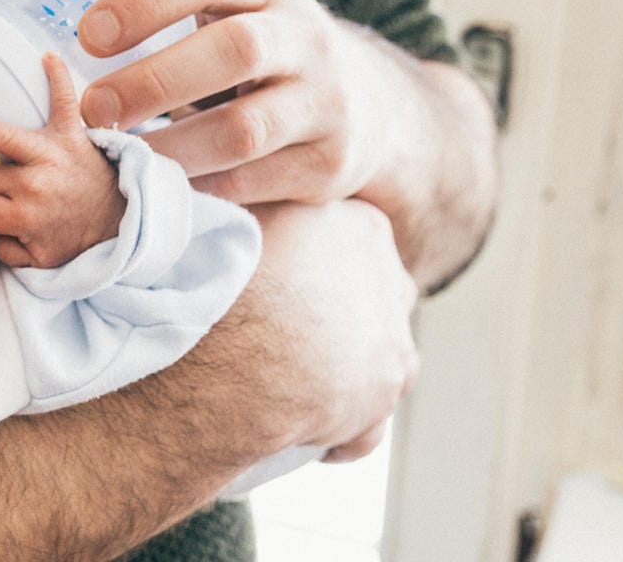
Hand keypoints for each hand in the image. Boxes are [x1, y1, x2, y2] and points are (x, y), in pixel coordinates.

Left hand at [0, 53, 126, 267]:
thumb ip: (59, 94)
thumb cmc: (89, 172)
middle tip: (15, 180)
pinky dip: (9, 243)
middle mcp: (37, 186)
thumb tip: (47, 53)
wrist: (124, 222)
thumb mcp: (76, 131)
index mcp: (45, 151)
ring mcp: (35, 222)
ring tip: (18, 205)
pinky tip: (29, 232)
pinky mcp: (36, 255)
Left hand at [76, 0, 425, 209]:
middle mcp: (306, 37)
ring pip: (245, 129)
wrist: (367, 107)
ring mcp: (325, 103)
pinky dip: (198, 187)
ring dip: (170, 148)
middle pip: (234, 49)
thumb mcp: (230, 15)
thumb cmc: (259, 54)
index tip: (88, 33)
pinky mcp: (329, 164)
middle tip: (93, 108)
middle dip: (153, 80)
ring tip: (118, 158)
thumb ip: (168, 16)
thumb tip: (56, 42)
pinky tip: (158, 188)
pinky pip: (254, 181)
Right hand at [241, 199, 419, 460]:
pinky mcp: (381, 398)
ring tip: (296, 383)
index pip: (354, 237)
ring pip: (380, 357)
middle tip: (292, 329)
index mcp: (362, 227)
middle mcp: (391, 281)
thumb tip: (229, 190)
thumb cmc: (231, 277)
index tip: (287, 274)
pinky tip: (309, 433)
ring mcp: (392, 342)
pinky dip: (342, 431)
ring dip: (348, 371)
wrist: (241, 352)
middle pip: (375, 295)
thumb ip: (254, 202)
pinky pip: (368, 423)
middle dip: (344, 313)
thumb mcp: (239, 212)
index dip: (319, 259)